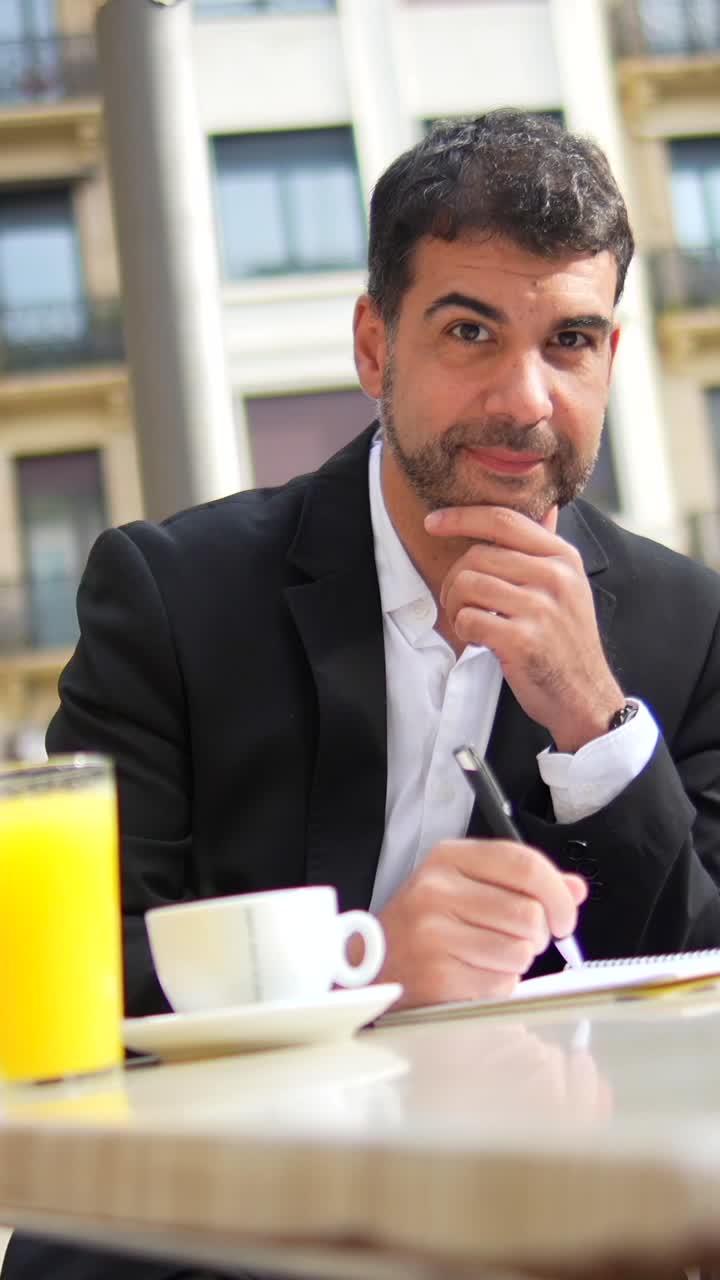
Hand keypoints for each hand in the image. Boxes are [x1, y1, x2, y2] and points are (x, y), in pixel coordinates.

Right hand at [375, 838, 586, 1008]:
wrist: (374, 963)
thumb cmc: (428, 923)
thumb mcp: (469, 885)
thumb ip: (523, 883)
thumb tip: (575, 889)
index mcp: (450, 857)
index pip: (525, 865)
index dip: (558, 894)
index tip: (565, 916)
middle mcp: (437, 889)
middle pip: (529, 913)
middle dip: (538, 934)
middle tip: (520, 939)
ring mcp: (433, 933)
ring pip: (520, 950)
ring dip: (518, 961)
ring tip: (491, 956)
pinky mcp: (437, 975)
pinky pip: (501, 983)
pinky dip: (499, 985)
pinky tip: (474, 975)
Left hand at [426, 505, 623, 751]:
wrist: (585, 697)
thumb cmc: (567, 642)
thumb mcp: (570, 588)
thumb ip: (550, 551)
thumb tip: (549, 509)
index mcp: (563, 558)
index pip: (503, 520)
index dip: (462, 516)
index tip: (434, 521)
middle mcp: (555, 577)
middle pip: (477, 555)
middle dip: (454, 580)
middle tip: (458, 604)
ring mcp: (541, 609)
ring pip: (467, 585)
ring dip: (455, 607)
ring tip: (469, 622)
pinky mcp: (523, 641)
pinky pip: (468, 619)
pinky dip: (463, 631)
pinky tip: (479, 640)